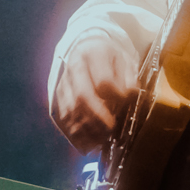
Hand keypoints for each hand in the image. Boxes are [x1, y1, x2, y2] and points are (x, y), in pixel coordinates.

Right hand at [51, 30, 138, 149]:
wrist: (88, 47)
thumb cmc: (110, 57)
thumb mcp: (125, 60)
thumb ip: (129, 78)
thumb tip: (130, 96)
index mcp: (95, 54)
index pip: (104, 81)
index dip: (115, 96)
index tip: (124, 102)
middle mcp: (75, 66)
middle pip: (83, 96)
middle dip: (97, 117)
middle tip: (109, 129)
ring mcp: (64, 81)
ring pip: (70, 109)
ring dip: (85, 128)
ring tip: (99, 140)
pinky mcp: (58, 93)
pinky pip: (63, 116)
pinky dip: (73, 132)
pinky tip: (85, 142)